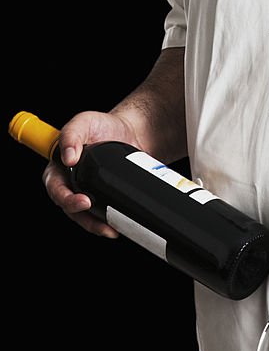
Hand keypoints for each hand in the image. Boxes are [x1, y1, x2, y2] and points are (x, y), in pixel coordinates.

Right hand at [42, 110, 143, 238]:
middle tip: (101, 221)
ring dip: (96, 226)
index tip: (84, 201)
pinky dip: (109, 222)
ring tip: (111, 229)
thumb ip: (71, 134)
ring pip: (86, 217)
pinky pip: (102, 215)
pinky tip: (118, 225)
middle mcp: (70, 184)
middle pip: (70, 209)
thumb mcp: (84, 121)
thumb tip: (68, 157)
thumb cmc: (102, 125)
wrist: (130, 131)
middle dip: (84, 219)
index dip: (66, 199)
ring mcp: (87, 192)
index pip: (55, 189)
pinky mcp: (103, 197)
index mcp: (59, 168)